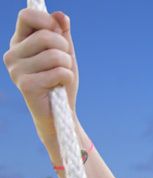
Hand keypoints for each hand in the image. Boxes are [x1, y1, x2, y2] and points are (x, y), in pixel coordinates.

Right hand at [4, 9, 79, 142]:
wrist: (59, 114)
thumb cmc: (60, 81)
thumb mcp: (64, 53)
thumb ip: (62, 33)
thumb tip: (60, 15)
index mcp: (19, 42)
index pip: (26, 16)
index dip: (47, 21)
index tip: (58, 32)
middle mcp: (11, 54)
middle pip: (46, 35)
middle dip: (65, 49)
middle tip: (63, 63)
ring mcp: (15, 70)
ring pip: (55, 55)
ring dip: (67, 66)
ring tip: (61, 76)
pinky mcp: (25, 85)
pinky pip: (59, 72)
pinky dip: (67, 78)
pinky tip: (59, 87)